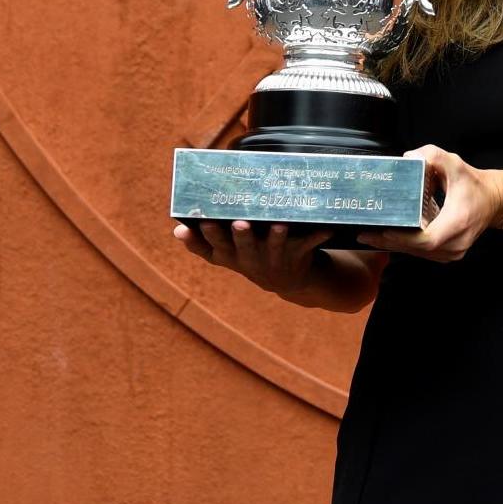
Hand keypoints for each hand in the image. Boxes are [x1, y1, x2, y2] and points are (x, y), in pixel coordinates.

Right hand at [172, 217, 336, 297]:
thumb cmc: (253, 256)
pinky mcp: (297, 255)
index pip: (209, 250)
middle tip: (238, 223)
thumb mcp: (229, 253)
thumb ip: (205, 242)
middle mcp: (250, 260)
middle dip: (240, 237)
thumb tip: (175, 229)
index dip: (197, 241)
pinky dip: (317, 235)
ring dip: (276, 236)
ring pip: (275, 246)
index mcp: (231, 257)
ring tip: (278, 225)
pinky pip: (308, 244)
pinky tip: (326, 227)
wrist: (290, 280)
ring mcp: (274, 259)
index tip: (185, 228)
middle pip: (242, 248)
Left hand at [354, 144, 502, 261]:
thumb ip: (433, 156)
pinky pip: (424, 254)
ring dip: (397, 245)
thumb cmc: (475, 185)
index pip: (425, 240)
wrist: (494, 200)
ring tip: (373, 235)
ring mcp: (453, 252)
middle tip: (366, 232)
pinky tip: (392, 237)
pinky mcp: (449, 254)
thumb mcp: (456, 165)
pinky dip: (408, 246)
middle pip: (417, 250)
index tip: (383, 230)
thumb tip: (410, 157)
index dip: (402, 237)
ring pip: (419, 254)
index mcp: (457, 223)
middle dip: (391, 241)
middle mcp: (456, 243)